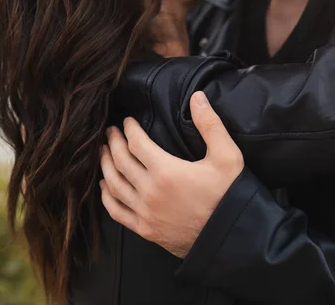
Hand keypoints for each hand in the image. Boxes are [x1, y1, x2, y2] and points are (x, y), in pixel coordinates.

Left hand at [100, 91, 243, 257]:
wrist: (231, 237)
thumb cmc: (230, 195)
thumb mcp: (227, 156)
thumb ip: (210, 125)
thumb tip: (197, 97)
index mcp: (166, 171)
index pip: (136, 143)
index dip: (129, 129)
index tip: (127, 121)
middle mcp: (150, 192)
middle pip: (120, 161)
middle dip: (113, 143)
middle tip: (110, 131)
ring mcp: (145, 213)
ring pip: (114, 185)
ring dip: (105, 165)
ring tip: (103, 152)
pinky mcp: (145, 230)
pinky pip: (117, 211)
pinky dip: (107, 197)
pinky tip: (105, 187)